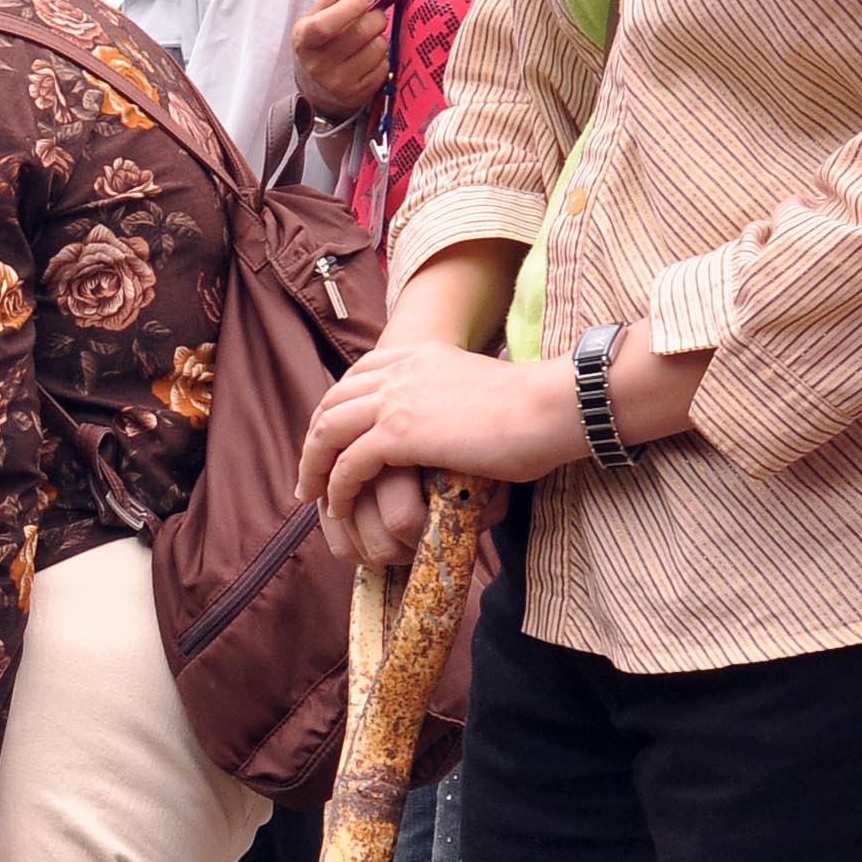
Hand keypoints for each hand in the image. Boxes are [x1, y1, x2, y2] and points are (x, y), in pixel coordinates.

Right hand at [292, 0, 392, 118]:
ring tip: (369, 38)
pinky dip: (382, 58)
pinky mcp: (356, 95)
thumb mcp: (318, 17)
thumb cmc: (320, 43)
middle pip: (360, 32)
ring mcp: (337, 83)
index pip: (326, 24)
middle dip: (375, 17)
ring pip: (377, 48)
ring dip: (380, 38)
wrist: (317, 87)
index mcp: (304, 39)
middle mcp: (317, 64)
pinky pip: (384, 68)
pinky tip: (370, 57)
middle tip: (374, 15)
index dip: (351, 6)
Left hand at [303, 341, 585, 562]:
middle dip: (315, 436)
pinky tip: (337, 507)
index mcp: (422, 354)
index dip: (338, 404)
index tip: (332, 432)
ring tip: (310, 493)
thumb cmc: (536, 408)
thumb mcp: (483, 389)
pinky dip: (336, 487)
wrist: (551, 406)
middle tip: (310, 469)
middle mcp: (401, 371)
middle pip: (334, 400)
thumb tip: (463, 426)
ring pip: (329, 431)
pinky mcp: (399, 434)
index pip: (360, 373)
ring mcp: (396, 400)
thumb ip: (457, 400)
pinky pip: (348, 464)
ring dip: (313, 464)